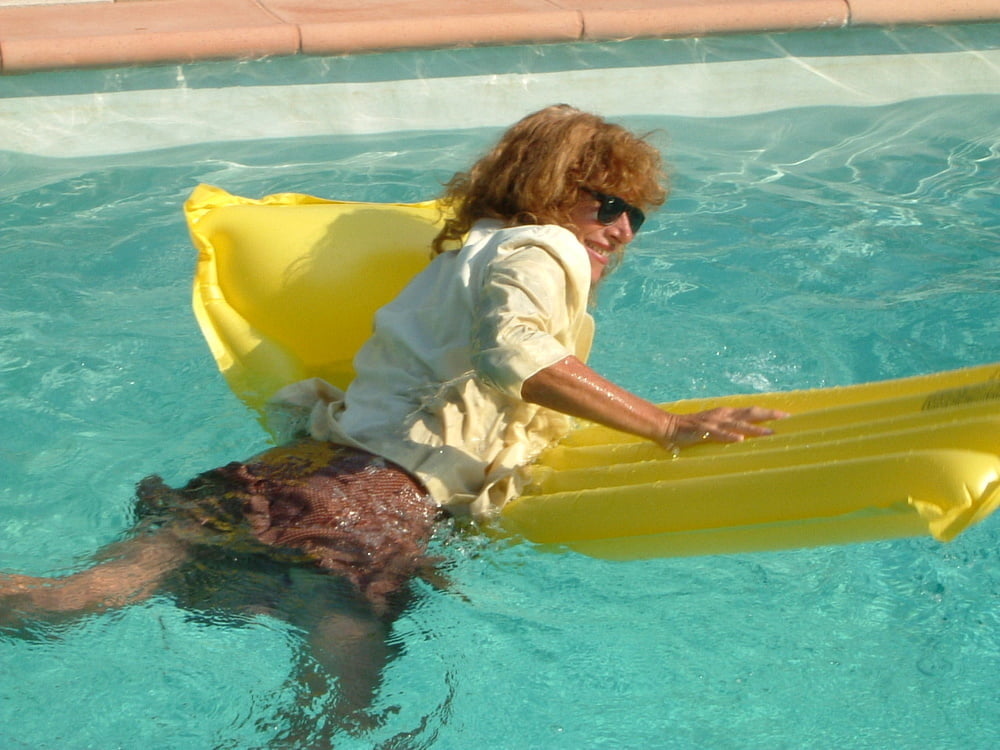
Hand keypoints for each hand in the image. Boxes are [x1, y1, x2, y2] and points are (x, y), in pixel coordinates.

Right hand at [660, 406, 787, 449]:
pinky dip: (729, 437)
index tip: (785, 415)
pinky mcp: (702, 431)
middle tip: (786, 418)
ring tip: (769, 433)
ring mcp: (712, 423)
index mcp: (724, 414)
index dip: (767, 412)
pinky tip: (739, 440)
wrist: (665, 426)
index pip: (750, 412)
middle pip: (749, 414)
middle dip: (768, 415)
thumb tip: (740, 438)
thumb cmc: (688, 430)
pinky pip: (717, 434)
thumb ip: (723, 432)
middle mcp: (722, 416)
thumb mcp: (710, 428)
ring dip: (754, 429)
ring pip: (738, 425)